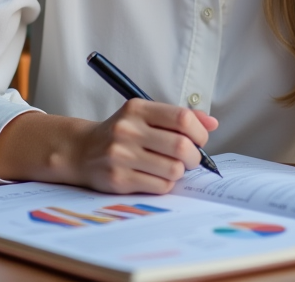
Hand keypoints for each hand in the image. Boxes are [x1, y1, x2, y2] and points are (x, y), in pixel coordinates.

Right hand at [67, 100, 217, 193]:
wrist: (81, 151)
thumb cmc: (121, 133)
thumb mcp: (144, 115)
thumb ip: (178, 117)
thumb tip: (212, 123)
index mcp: (137, 108)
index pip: (182, 117)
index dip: (199, 132)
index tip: (199, 140)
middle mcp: (128, 129)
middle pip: (181, 146)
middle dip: (194, 157)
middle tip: (190, 159)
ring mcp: (121, 155)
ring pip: (174, 170)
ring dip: (179, 172)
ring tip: (170, 168)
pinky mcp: (118, 179)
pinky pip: (160, 186)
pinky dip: (165, 184)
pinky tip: (155, 177)